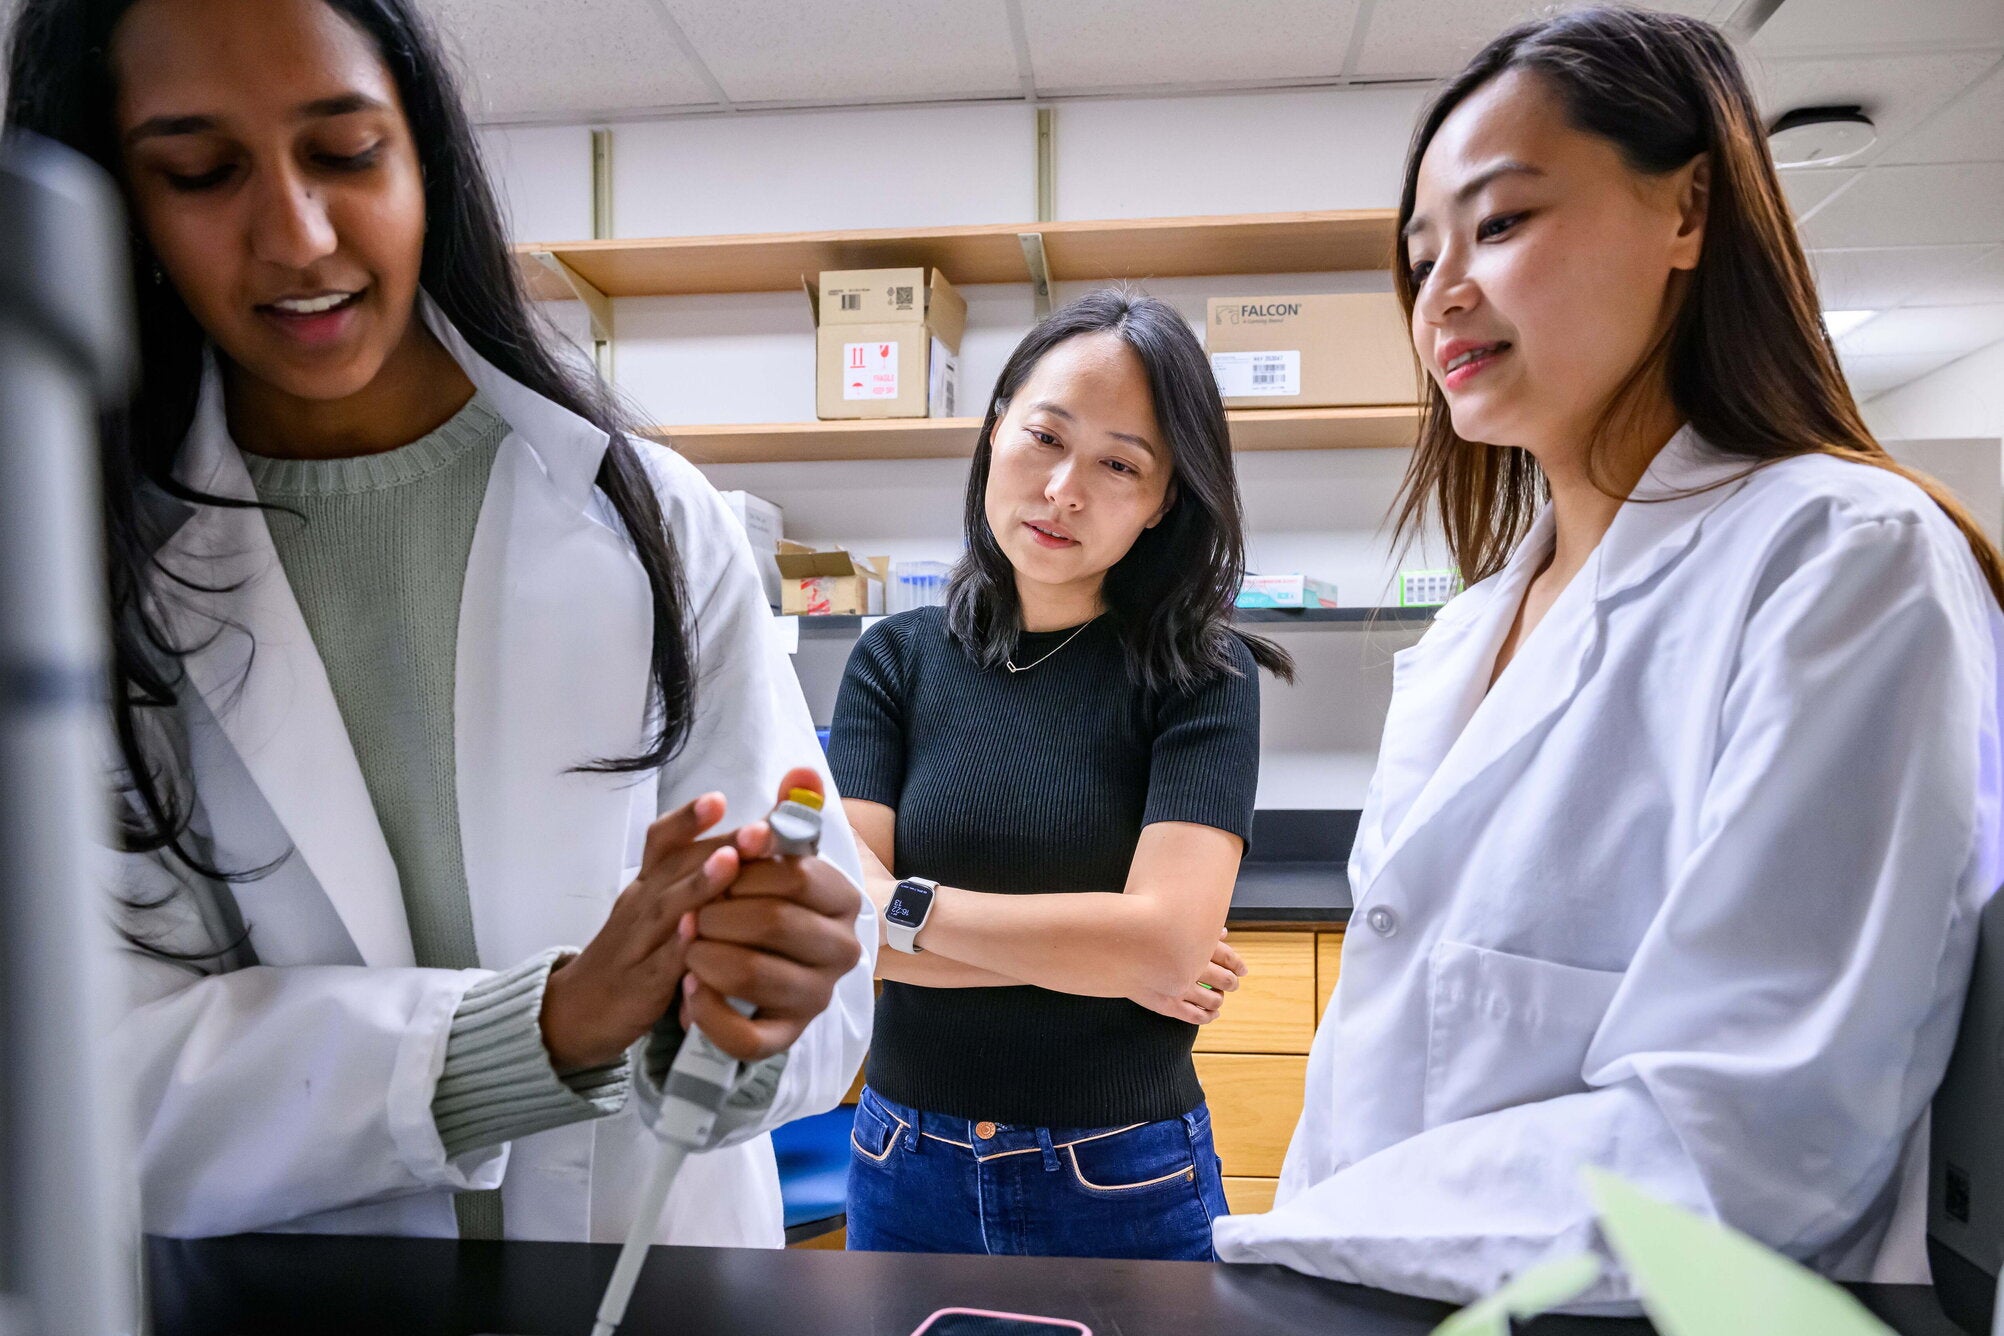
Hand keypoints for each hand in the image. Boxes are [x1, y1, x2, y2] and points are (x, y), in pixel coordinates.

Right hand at [538, 791, 735, 1071]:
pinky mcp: (639, 985)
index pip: (663, 843)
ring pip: (667, 908)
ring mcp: (637, 944)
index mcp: (647, 886)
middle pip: (675, 866)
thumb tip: (747, 849)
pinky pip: (661, 964)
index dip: (688, 819)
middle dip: (718, 843)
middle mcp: (641, 906)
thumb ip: (691, 882)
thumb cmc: (631, 954)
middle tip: (759, 828)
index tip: (718, 797)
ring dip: (700, 882)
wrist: (576, 1011)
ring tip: (731, 860)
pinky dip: (681, 946)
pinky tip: (701, 932)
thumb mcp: (657, 912)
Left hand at [681, 768, 864, 1062]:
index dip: (751, 868)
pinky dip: (707, 1012)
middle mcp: (841, 952)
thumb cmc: (762, 903)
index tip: (720, 862)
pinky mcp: (785, 1039)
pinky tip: (688, 991)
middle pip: (776, 923)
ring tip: (684, 945)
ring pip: (757, 977)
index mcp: (843, 901)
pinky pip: (745, 1037)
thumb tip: (801, 772)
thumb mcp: (775, 859)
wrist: (749, 971)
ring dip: (706, 956)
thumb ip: (791, 815)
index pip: (799, 876)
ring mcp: (815, 998)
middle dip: (720, 912)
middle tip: (690, 911)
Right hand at [1128, 929, 1246, 1024]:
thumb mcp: (1173, 920)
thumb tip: (1224, 933)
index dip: (1238, 965)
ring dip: (1219, 1000)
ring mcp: (1179, 986)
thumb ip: (1200, 927)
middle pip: (1224, 979)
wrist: (1109, 944)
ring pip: (1213, 1000)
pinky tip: (1210, 1014)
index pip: (1229, 957)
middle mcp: (1191, 965)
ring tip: (1218, 999)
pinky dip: (1207, 1016)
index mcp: (1195, 942)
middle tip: (1232, 985)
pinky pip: (1195, 1015)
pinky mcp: (1166, 1003)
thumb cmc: (1141, 927)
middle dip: (1231, 983)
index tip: (1242, 970)